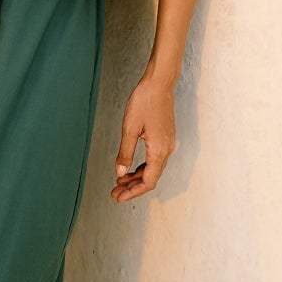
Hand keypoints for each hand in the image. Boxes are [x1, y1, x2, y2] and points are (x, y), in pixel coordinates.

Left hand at [111, 77, 174, 202]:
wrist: (159, 84)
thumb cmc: (144, 102)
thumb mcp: (130, 128)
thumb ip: (125, 152)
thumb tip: (119, 173)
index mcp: (159, 150)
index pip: (148, 181)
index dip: (133, 192)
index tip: (118, 197)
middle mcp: (166, 150)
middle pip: (151, 177)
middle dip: (132, 187)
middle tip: (114, 192)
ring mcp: (167, 144)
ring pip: (153, 169)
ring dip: (136, 177)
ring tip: (119, 182)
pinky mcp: (164, 138)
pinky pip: (154, 159)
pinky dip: (142, 166)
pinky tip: (129, 167)